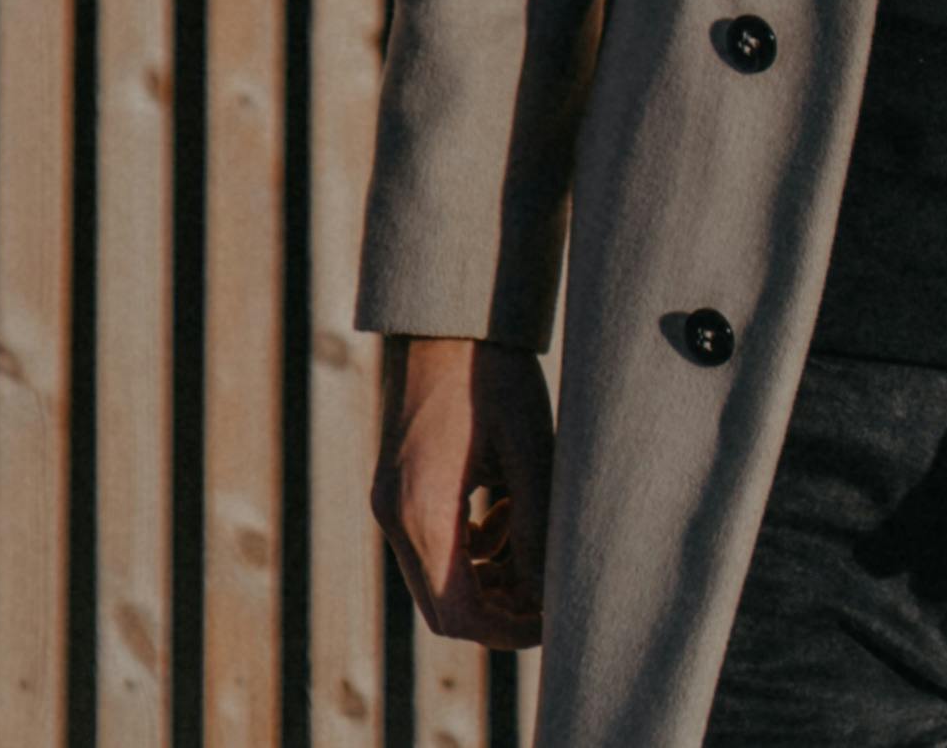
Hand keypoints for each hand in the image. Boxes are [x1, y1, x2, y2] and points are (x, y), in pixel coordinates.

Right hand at [371, 334, 554, 650]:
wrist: (448, 316)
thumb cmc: (493, 373)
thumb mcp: (528, 450)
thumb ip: (536, 526)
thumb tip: (550, 594)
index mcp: (422, 512)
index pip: (458, 615)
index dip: (509, 630)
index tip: (554, 617)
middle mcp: (396, 516)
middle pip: (445, 606)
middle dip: (500, 608)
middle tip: (550, 589)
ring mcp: (392, 500)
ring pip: (440, 577)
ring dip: (489, 573)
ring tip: (529, 527)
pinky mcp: (399, 485)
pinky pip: (434, 543)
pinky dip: (472, 544)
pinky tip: (504, 501)